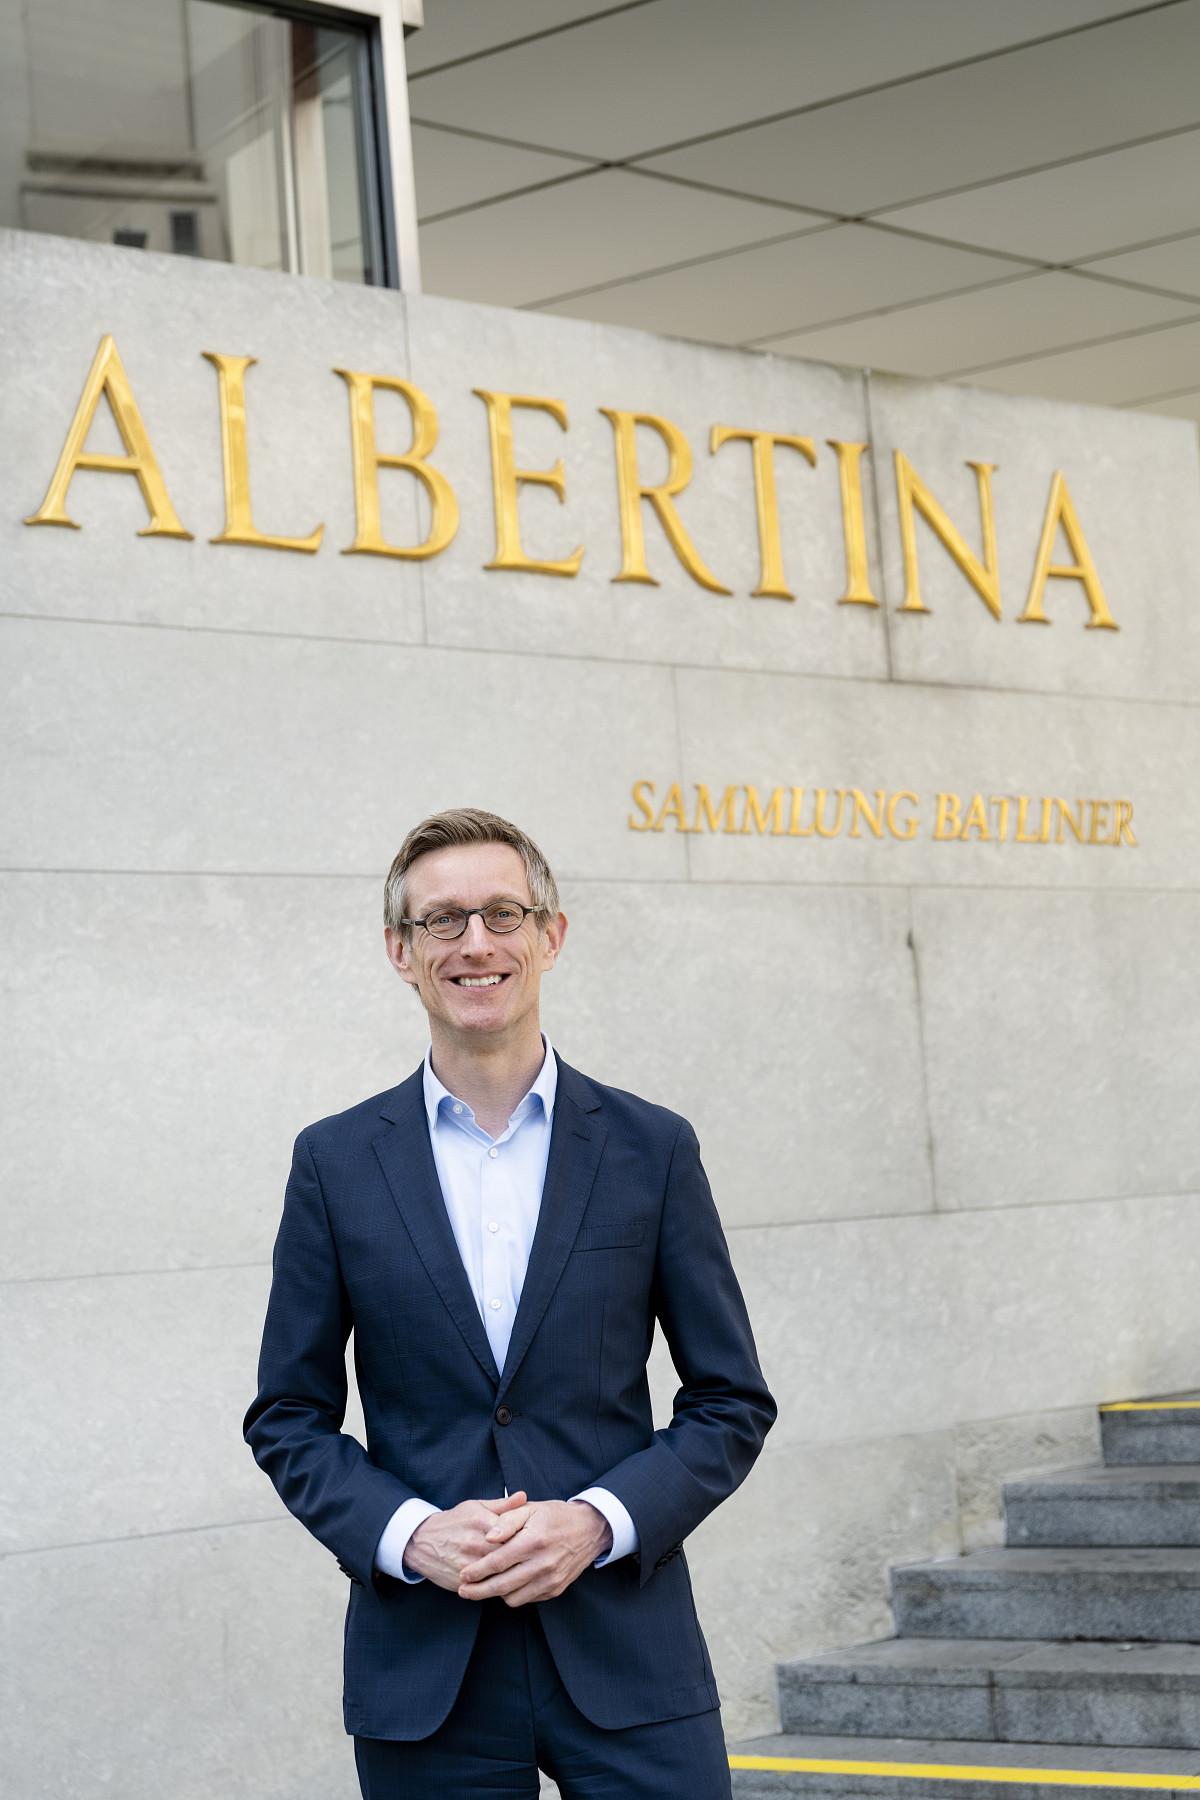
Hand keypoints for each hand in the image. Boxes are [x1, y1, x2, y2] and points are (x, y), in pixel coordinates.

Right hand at [403, 1492, 527, 1591]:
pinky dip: (496, 1587)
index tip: (536, 1542)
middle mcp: (474, 1544)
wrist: (421, 1541)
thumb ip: (502, 1505)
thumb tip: (524, 1497)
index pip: (512, 1532)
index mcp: (481, 1522)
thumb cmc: (453, 1521)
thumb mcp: (476, 1506)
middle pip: (507, 1555)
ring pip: (497, 1575)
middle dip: (521, 1559)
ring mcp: (467, 1565)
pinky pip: (484, 1588)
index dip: (526, 1539)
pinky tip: (507, 1585)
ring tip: (524, 1575)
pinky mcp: (460, 1582)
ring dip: (511, 1576)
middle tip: (534, 1561)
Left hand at [457, 1500, 612, 1606]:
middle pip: (502, 1586)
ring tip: (485, 1586)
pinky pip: (528, 1599)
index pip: (498, 1562)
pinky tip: (507, 1585)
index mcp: (534, 1541)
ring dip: (496, 1594)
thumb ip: (507, 1520)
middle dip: (478, 1591)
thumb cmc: (555, 1516)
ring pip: (514, 1598)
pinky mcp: (555, 1589)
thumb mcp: (530, 1509)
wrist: (589, 1530)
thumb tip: (488, 1536)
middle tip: (463, 1591)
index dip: (477, 1571)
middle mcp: (543, 1564)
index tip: (463, 1575)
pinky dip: (514, 1595)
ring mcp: (550, 1579)